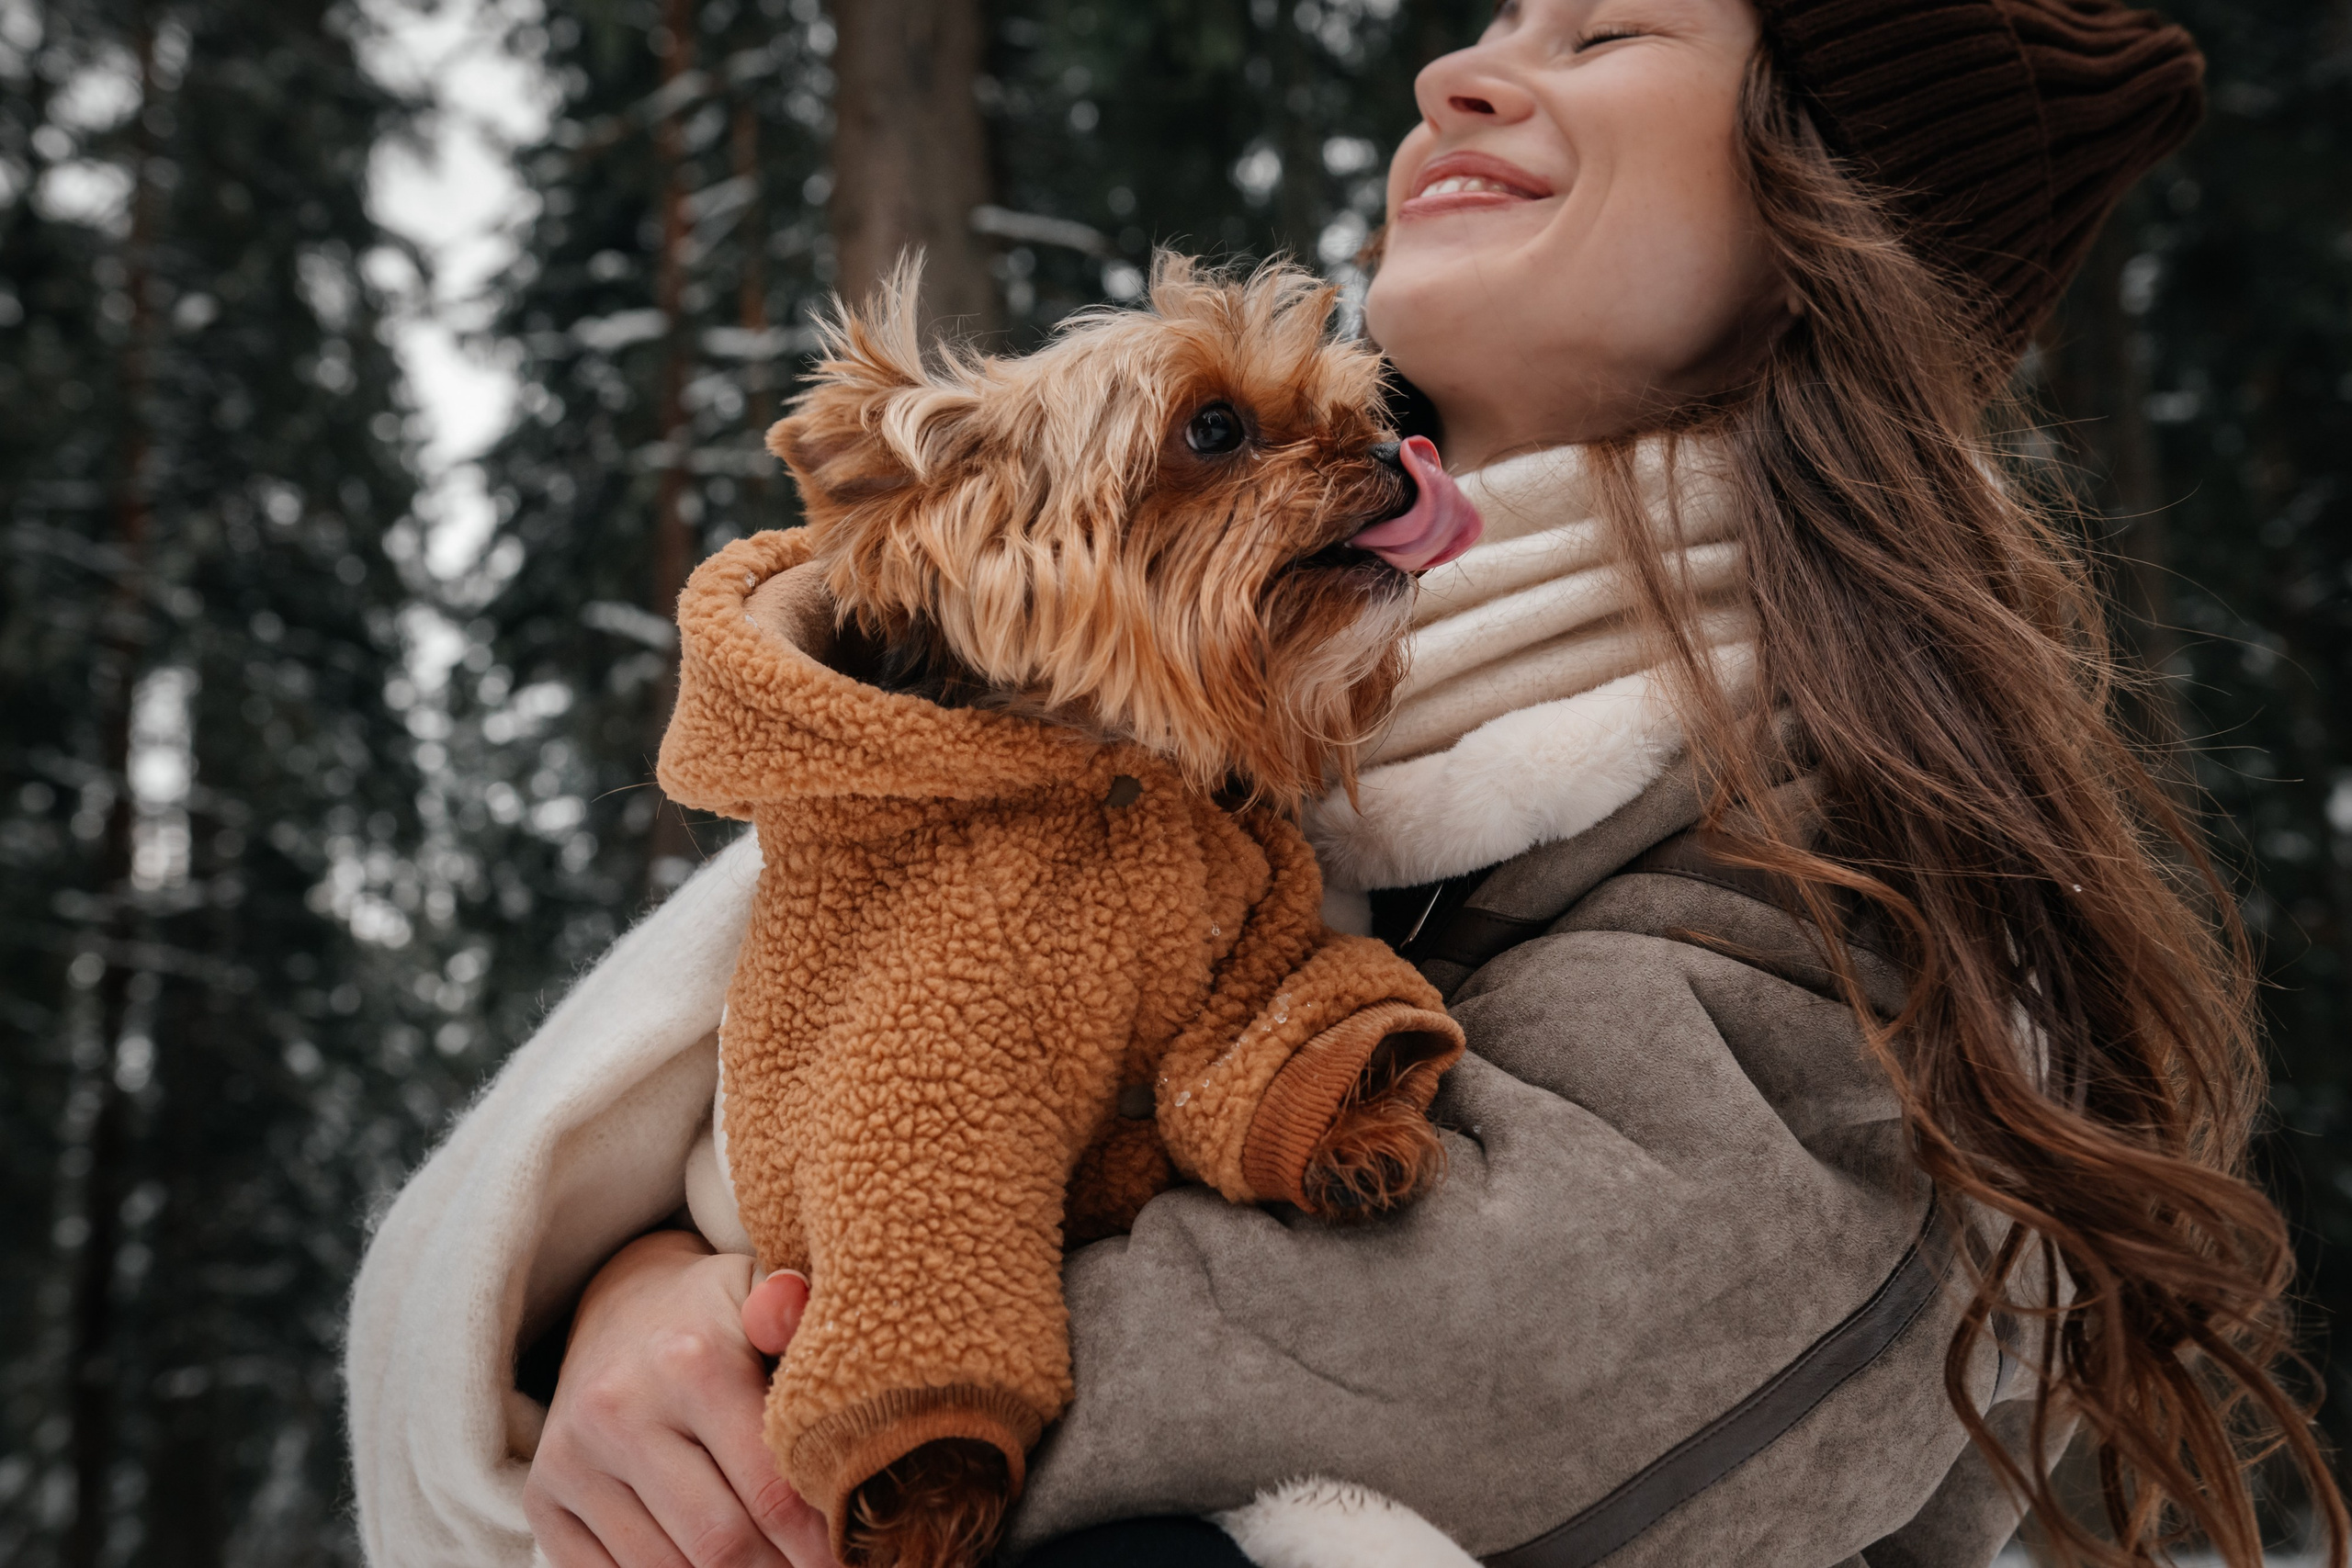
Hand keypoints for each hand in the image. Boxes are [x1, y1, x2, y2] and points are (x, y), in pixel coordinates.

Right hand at [524, 1230, 837, 1567]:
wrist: (617, 1304)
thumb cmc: (715, 1314)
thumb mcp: (761, 1290)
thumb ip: (794, 1309)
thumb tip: (796, 1308)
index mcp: (693, 1362)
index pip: (771, 1488)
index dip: (818, 1542)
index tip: (848, 1560)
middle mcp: (621, 1410)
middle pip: (719, 1543)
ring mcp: (574, 1458)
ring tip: (768, 1567)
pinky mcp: (542, 1495)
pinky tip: (704, 1567)